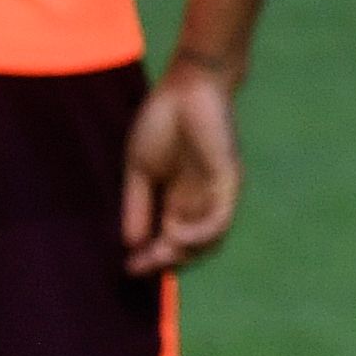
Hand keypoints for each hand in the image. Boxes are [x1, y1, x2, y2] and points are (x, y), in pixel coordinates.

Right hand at [123, 61, 244, 275]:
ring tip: (157, 258)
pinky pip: (218, 220)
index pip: (168, 241)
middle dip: (162, 262)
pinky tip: (176, 238)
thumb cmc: (162, 121)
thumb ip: (137, 205)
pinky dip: (199, 235)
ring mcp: (215, 195)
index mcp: (177, 200)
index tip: (127, 268)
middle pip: (187, 248)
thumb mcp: (140, 170)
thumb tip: (130, 244)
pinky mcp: (228, 184)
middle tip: (138, 268)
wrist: (186, 87)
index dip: (150, 258)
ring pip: (207, 242)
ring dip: (182, 254)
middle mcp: (199, 203)